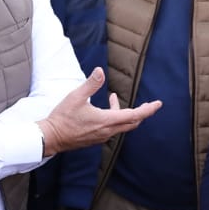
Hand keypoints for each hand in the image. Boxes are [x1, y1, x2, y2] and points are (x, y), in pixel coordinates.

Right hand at [38, 69, 161, 157]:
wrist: (51, 137)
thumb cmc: (62, 118)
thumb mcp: (76, 97)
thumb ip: (91, 84)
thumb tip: (100, 71)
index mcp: (106, 121)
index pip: (134, 115)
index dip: (148, 110)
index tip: (158, 104)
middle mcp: (107, 131)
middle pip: (132, 123)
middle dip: (142, 113)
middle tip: (149, 104)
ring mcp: (101, 136)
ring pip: (121, 126)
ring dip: (123, 113)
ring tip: (112, 98)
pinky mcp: (95, 138)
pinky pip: (112, 129)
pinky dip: (114, 118)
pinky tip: (103, 110)